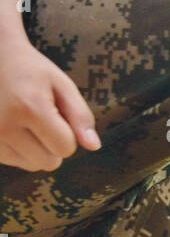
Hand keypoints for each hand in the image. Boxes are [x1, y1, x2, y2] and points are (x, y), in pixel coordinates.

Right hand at [0, 42, 99, 171]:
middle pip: (49, 162)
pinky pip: (14, 162)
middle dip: (53, 144)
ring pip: (32, 165)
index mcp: (30, 108)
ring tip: (25, 121)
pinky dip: (19, 150)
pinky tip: (12, 126)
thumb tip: (94, 147)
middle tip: (41, 117)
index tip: (57, 114)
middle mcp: (6, 126)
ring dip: (36, 149)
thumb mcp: (61, 84)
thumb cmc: (31, 71)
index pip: (66, 148)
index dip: (69, 134)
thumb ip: (80, 115)